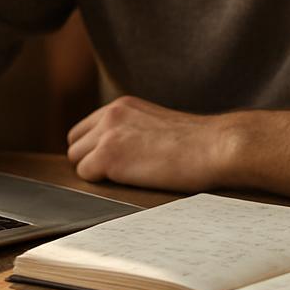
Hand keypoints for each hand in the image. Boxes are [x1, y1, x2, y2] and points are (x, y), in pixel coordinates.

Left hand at [66, 95, 230, 191]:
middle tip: (117, 175)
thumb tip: (124, 150)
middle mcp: (110, 114)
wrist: (214, 146)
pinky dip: (102, 184)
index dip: (94, 148)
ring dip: (96, 173)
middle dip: (90, 160)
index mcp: (122, 105)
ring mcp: (107, 134)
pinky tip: (129, 182)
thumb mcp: (157, 125)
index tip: (112, 162)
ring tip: (126, 178)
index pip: (86, 128)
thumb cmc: (198, 143)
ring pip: (77, 160)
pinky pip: (86, 175)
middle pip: (75, 143)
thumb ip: (134, 130)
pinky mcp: (108, 156)